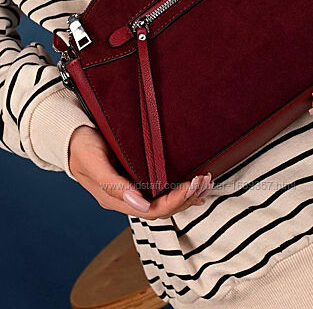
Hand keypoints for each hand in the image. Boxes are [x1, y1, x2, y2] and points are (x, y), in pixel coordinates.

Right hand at [69, 125, 213, 217]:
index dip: (175, 201)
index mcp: (117, 199)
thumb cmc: (81, 147)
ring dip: (187, 195)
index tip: (191, 185)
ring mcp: (133, 190)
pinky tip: (193, 187)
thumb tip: (141, 206)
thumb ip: (115, 185)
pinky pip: (162, 191)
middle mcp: (127, 198)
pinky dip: (181, 190)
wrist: (71, 136)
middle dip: (187, 197)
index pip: (153, 210)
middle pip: (163, 208)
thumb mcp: (94, 163)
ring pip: (165, 201)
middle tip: (204, 181)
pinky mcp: (136, 179)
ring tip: (205, 183)